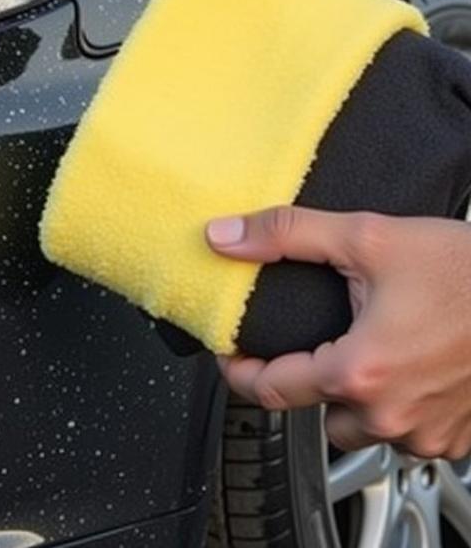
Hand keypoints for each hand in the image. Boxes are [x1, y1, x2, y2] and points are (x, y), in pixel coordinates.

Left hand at [206, 207, 470, 459]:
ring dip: (351, 399)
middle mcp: (392, 415)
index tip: (232, 353)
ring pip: (363, 430)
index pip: (268, 391)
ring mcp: (429, 432)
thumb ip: (286, 234)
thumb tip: (225, 236)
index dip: (239, 370)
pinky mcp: (459, 436)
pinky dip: (396, 407)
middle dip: (301, 382)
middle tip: (299, 344)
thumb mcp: (367, 236)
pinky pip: (409, 434)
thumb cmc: (468, 270)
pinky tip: (402, 365)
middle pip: (315, 414)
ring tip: (354, 350)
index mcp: (359, 372)